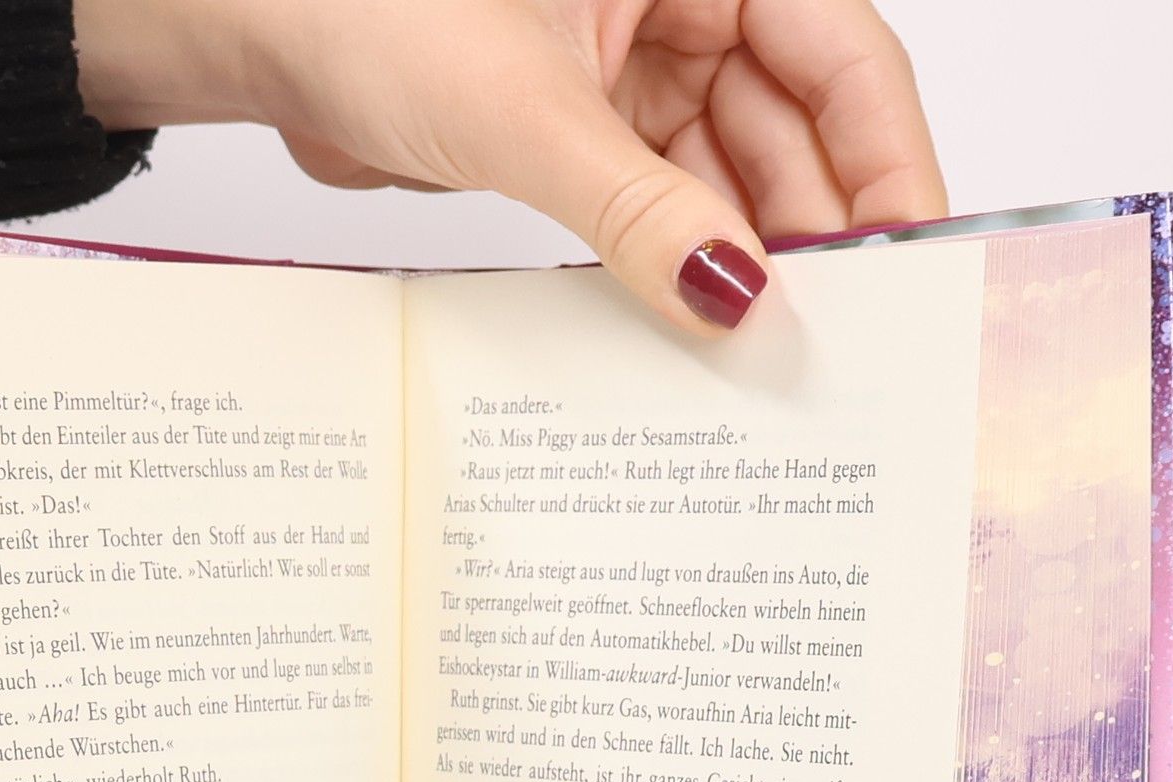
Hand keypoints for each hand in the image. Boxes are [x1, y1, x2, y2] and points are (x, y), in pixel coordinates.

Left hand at [81, 0, 944, 331]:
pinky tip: (698, 328)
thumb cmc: (372, 7)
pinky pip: (662, 206)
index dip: (886, 164)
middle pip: (796, 127)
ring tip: (771, 355)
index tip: (908, 264)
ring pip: (730, 176)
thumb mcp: (529, 117)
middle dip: (814, 232)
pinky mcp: (586, 132)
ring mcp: (635, 71)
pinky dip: (677, 265)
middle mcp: (684, 3)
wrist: (264, 34)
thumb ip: (639, 214)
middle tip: (840, 341)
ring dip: (743, 262)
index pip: (846, 59)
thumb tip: (732, 296)